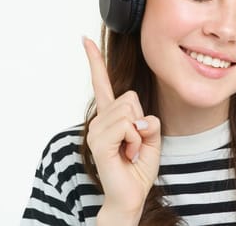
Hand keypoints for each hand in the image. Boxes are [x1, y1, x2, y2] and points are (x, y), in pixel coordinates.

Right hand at [82, 37, 161, 218]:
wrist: (131, 195)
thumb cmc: (139, 167)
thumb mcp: (151, 138)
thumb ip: (147, 121)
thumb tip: (137, 118)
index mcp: (110, 117)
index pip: (103, 84)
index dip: (94, 61)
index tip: (85, 39)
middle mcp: (99, 121)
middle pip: (130, 97)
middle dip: (142, 120)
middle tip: (135, 145)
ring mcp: (96, 131)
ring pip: (130, 111)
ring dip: (140, 135)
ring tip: (130, 152)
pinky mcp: (99, 142)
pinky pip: (126, 126)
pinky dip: (135, 141)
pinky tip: (128, 155)